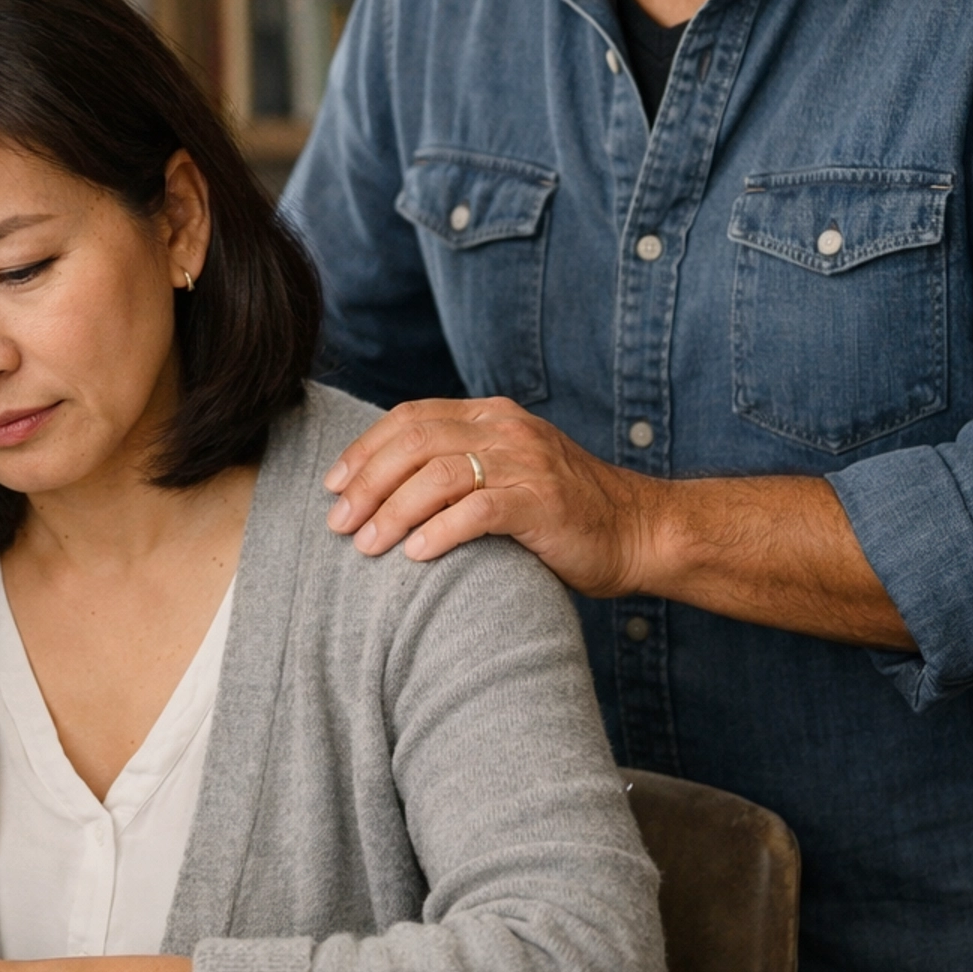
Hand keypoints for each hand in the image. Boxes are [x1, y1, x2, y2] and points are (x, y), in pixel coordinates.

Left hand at [324, 396, 662, 598]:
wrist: (639, 532)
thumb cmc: (562, 514)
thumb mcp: (505, 474)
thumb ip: (458, 469)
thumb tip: (382, 490)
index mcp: (491, 417)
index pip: (410, 419)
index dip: (365, 450)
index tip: (333, 485)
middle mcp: (505, 430)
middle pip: (414, 443)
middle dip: (367, 483)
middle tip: (339, 523)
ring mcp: (526, 463)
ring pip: (438, 476)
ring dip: (393, 511)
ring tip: (366, 545)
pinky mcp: (542, 502)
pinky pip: (477, 511)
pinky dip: (438, 532)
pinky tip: (414, 554)